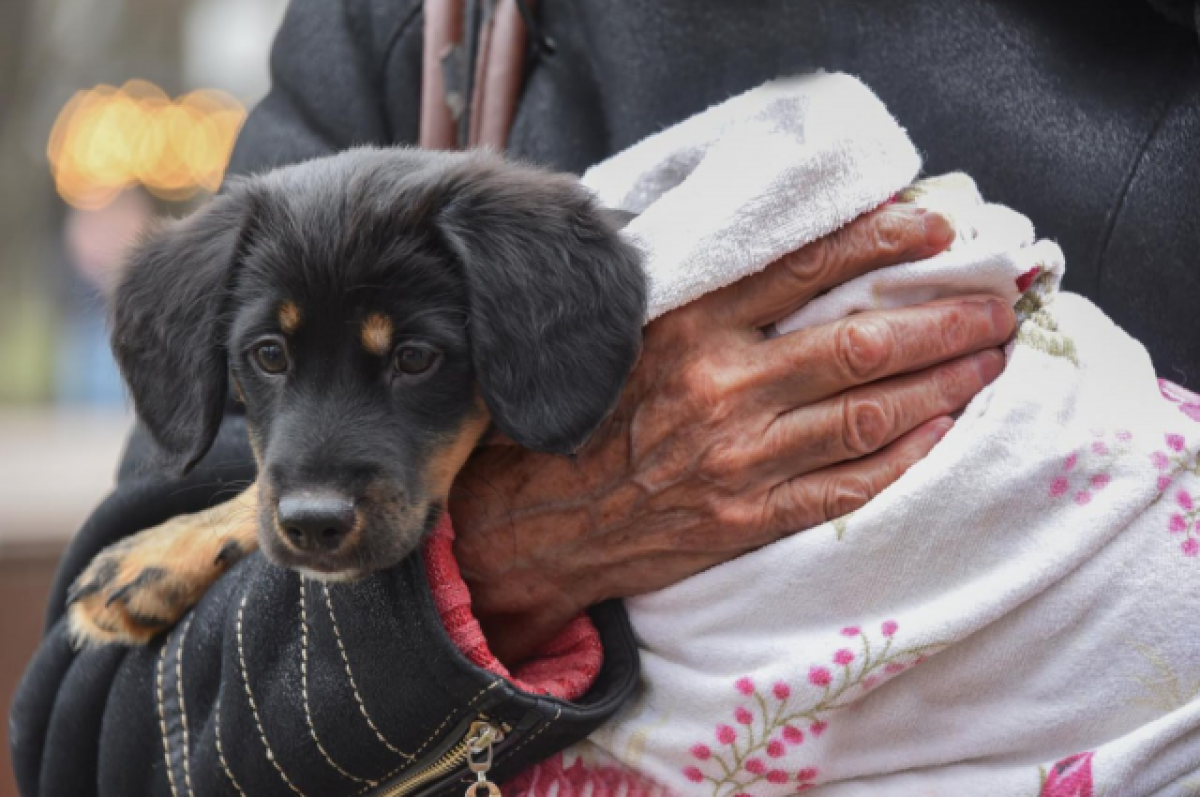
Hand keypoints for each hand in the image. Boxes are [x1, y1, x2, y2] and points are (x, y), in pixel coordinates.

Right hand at [450, 204, 1014, 664]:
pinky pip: (848, 486)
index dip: (880, 240)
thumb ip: (687, 293)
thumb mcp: (615, 333)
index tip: (933, 224)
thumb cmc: (573, 418)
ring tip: (991, 359)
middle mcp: (722, 388)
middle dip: (943, 318)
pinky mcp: (751, 518)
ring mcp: (741, 459)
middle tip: (996, 300)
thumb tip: (765, 251)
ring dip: (944, 383)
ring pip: (870, 413)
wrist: (533, 524)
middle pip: (862, 343)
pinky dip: (906, 457)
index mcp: (685, 327)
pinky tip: (946, 432)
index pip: (804, 266)